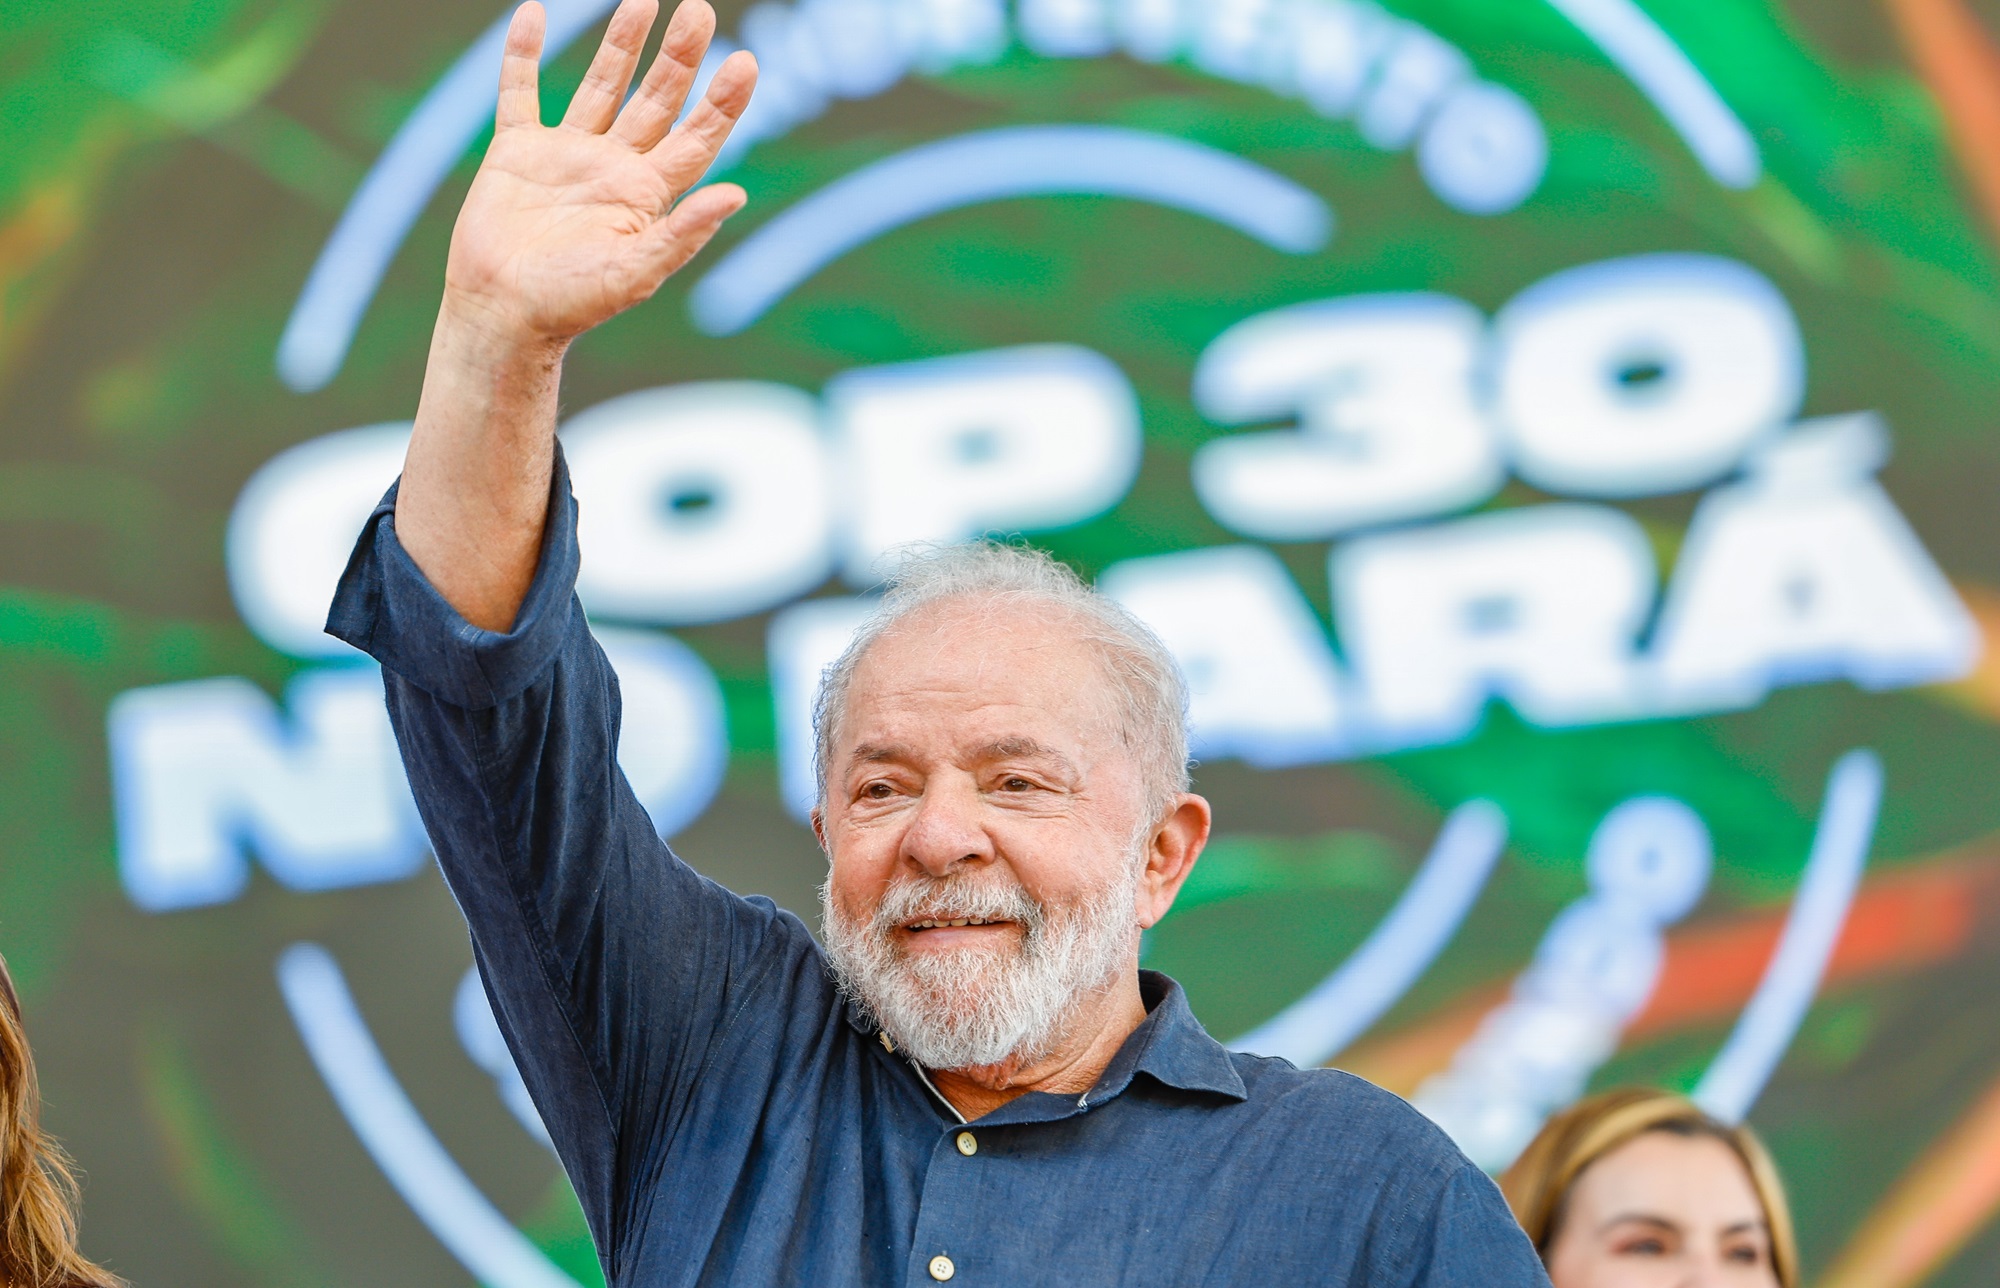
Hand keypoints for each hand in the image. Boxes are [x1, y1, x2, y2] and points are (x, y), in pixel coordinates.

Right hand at [443, 0, 757, 347]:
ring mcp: (566, 154)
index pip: (697, 138)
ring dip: (621, 44)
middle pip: (656, 100)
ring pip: (601, 86)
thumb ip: (683, 233)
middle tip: (700, 10)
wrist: (502, 314)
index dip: (723, 103)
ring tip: (643, 0)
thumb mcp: (635, 273)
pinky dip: (523, 54)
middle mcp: (613, 167)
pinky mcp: (517, 151)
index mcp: (647, 194)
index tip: (746, 63)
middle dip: (679, 57)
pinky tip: (534, 14)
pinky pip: (519, 91)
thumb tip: (737, 194)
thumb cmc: (572, 304)